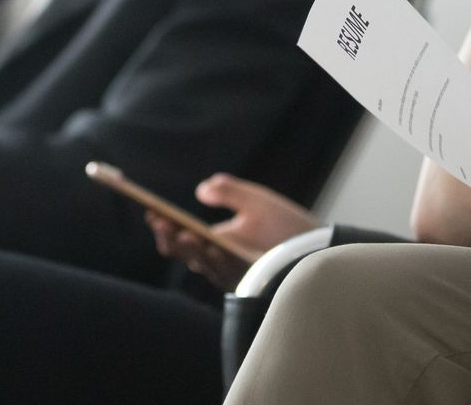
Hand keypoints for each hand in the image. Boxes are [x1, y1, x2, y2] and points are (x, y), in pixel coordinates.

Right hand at [148, 174, 319, 289]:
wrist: (320, 249)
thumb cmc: (287, 227)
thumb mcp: (256, 200)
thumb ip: (229, 191)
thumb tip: (202, 189)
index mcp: (216, 239)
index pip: (182, 234)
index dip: (164, 223)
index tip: (150, 208)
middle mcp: (218, 259)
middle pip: (183, 252)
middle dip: (169, 236)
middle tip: (158, 219)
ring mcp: (232, 272)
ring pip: (200, 262)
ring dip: (186, 247)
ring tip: (176, 229)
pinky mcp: (247, 282)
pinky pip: (225, 272)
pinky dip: (214, 258)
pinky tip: (206, 242)